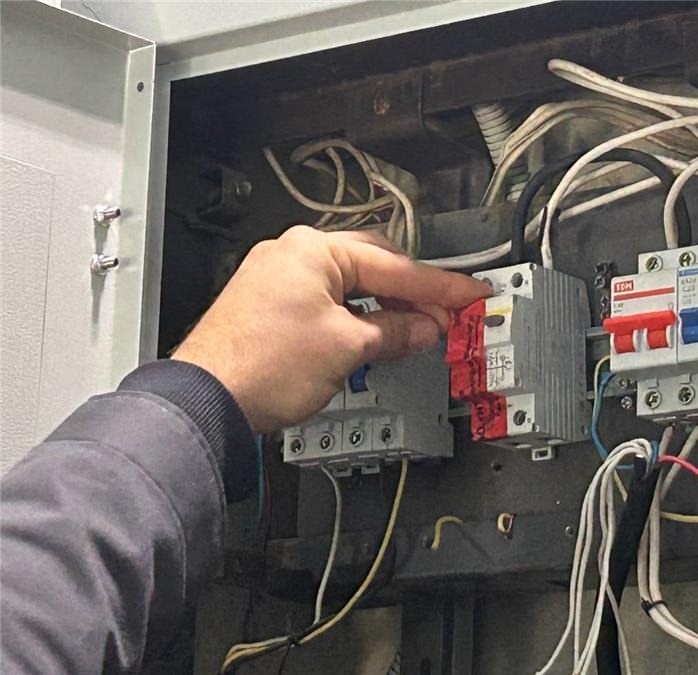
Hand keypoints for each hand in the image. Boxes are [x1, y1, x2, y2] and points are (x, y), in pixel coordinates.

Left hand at [172, 226, 490, 431]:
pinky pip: (328, 300)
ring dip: (385, 307)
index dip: (440, 287)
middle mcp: (293, 254)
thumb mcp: (347, 348)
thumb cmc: (259, 368)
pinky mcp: (270, 304)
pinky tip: (376, 334)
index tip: (470, 294)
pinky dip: (356, 316)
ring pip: (351, 285)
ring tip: (416, 331)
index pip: (395, 267)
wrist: (206, 401)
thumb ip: (396, 332)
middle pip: (374, 266)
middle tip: (447, 314)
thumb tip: (424, 328)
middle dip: (413, 293)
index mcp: (313, 249)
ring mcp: (278, 278)